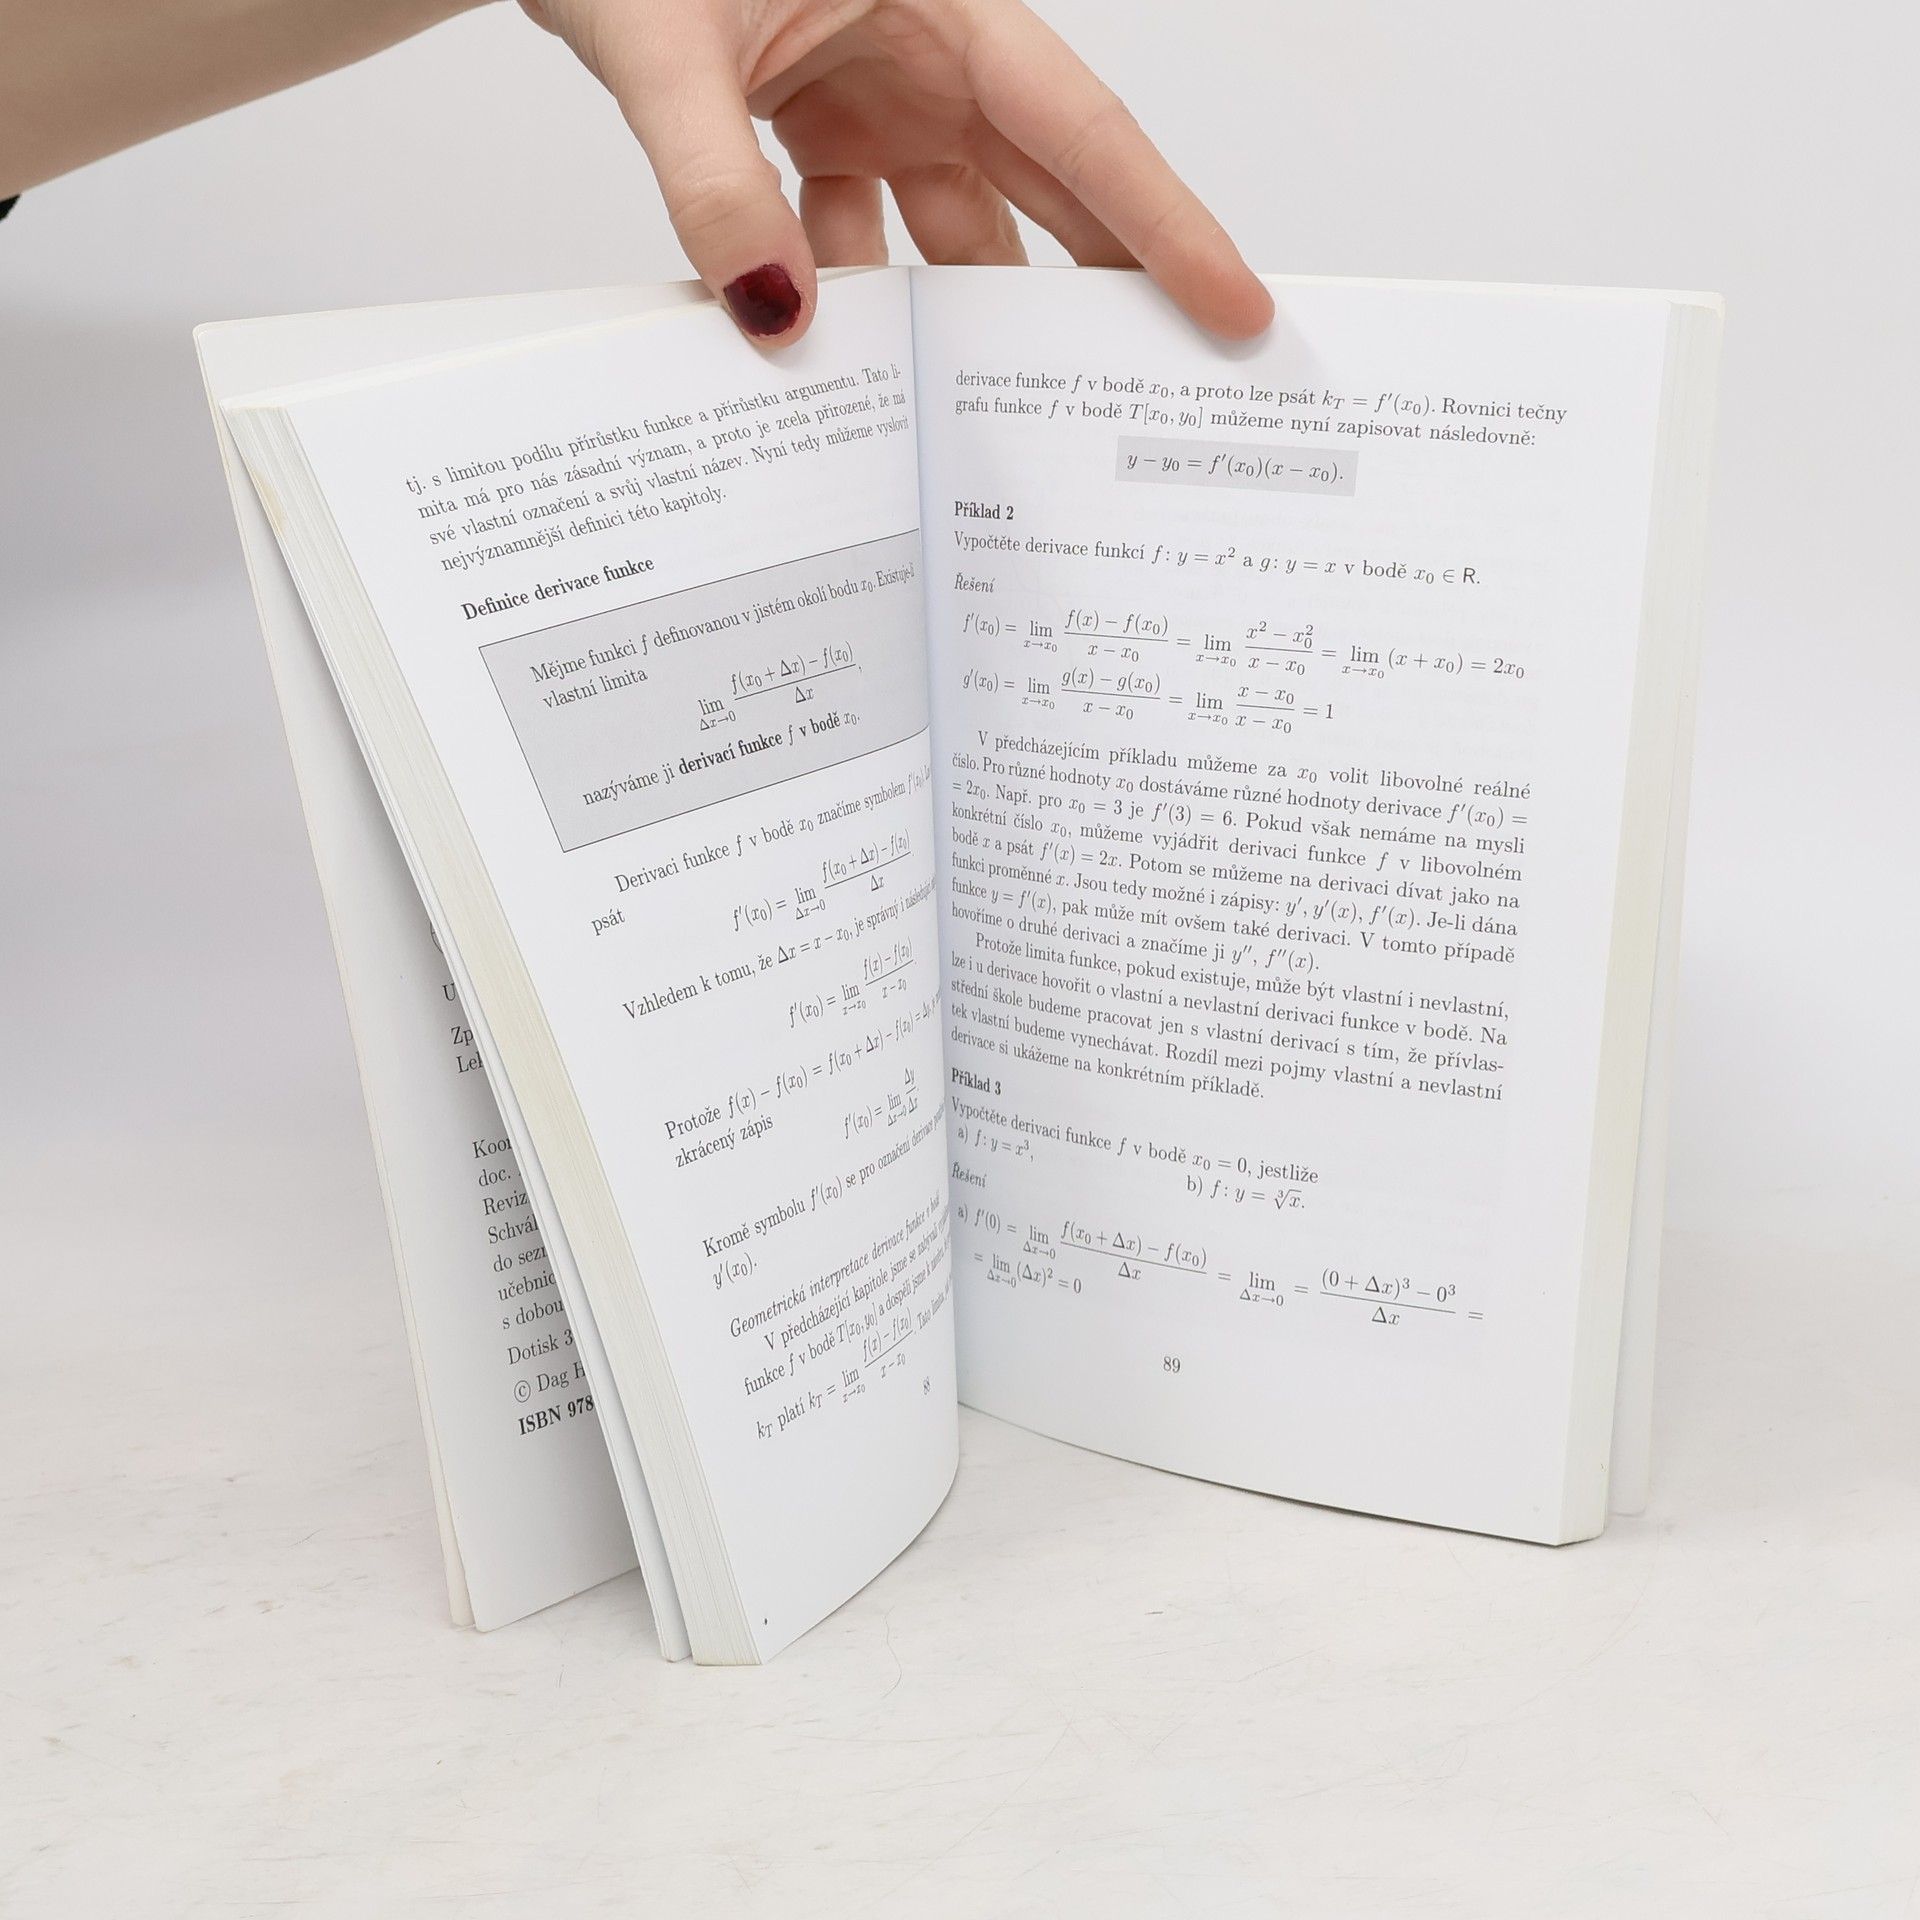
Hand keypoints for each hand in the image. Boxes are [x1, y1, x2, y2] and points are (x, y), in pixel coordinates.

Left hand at [516, 0, 1272, 343]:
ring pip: (950, 236)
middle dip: (1095, 297)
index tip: (1232, 304)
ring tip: (980, 425)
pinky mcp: (823, 136)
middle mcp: (927, 59)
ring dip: (953, 325)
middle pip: (1044, 196)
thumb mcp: (665, 49)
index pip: (1083, 133)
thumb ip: (715, 184)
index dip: (1165, 226)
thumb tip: (774, 316)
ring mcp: (877, 103)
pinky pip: (860, 241)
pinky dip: (848, 304)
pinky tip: (841, 370)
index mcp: (941, 5)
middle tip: (1145, 401)